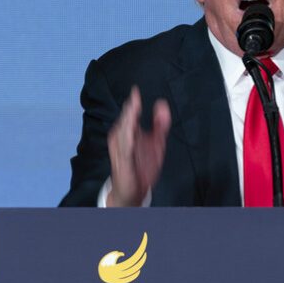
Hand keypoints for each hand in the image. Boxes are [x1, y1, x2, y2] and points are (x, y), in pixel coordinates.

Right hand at [106, 86, 170, 206]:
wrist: (135, 191)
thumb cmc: (142, 166)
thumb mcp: (157, 142)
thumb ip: (160, 124)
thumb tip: (162, 104)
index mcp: (130, 131)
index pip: (131, 114)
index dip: (133, 102)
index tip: (136, 91)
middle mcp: (122, 139)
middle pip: (125, 121)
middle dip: (130, 110)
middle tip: (134, 99)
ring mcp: (121, 150)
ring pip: (122, 133)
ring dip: (126, 122)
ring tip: (131, 110)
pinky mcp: (122, 162)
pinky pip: (124, 150)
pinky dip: (126, 142)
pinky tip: (131, 134)